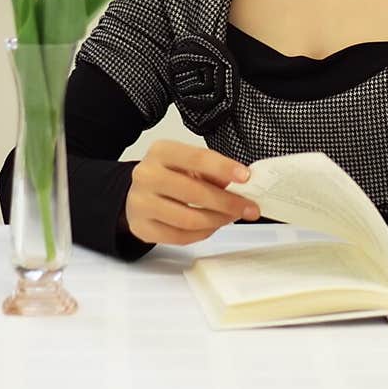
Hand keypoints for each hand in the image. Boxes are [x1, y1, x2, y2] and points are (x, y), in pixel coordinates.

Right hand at [126, 139, 259, 245]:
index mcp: (160, 151)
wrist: (137, 194)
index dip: (223, 168)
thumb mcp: (188, 164)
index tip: (246, 177)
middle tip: (250, 207)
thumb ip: (211, 171)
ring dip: (217, 220)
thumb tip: (240, 184)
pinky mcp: (141, 228)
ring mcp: (141, 203)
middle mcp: (146, 175)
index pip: (196, 157)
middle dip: (227, 202)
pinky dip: (202, 233)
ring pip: (188, 219)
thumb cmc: (169, 175)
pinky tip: (213, 225)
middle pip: (194, 192)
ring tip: (232, 217)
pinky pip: (179, 237)